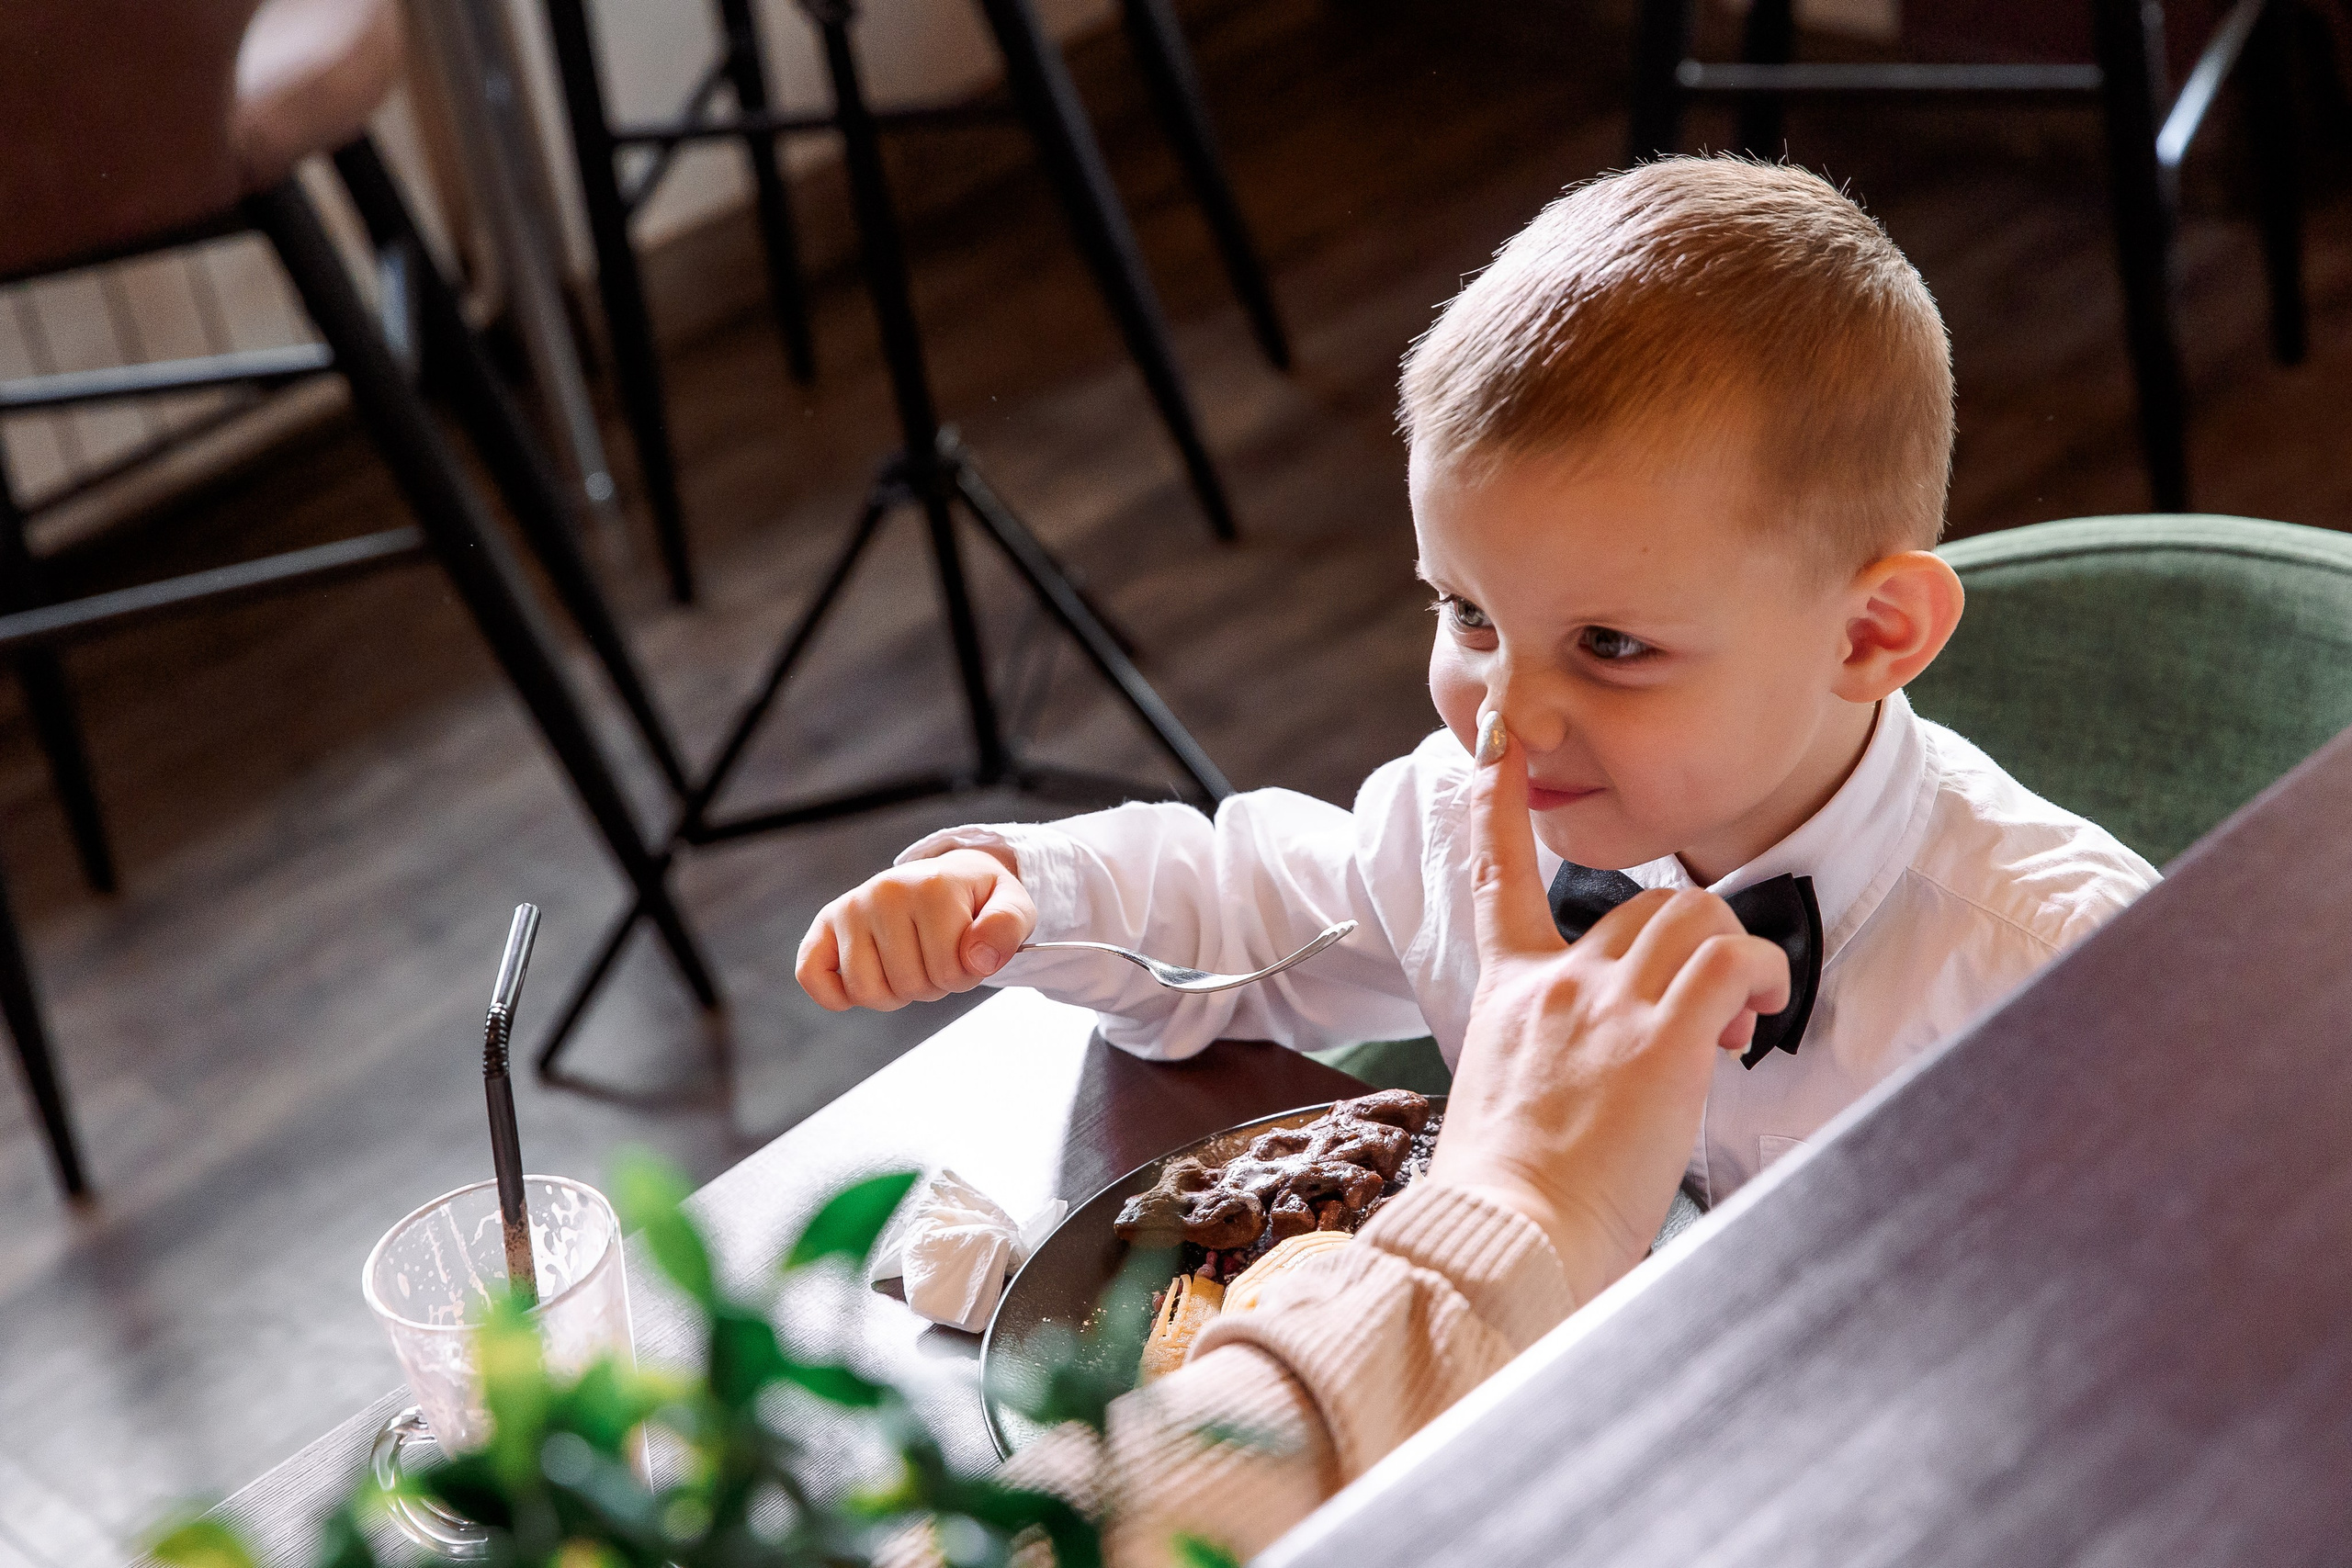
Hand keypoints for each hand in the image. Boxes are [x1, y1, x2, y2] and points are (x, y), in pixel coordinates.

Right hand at [796, 848, 1037, 1011]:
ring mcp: (851, 907)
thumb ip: (1007, 929)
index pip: (950, 972)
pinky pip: (812, 976)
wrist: (950, 877)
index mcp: (932, 887)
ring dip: (894, 993)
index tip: (969, 950)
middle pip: (907, 985)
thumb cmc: (979, 901)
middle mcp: (884, 891)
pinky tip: (861, 982)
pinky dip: (835, 994)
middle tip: (939, 955)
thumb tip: (977, 958)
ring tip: (910, 962)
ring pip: (865, 991)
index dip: (966, 976)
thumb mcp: (1013, 906)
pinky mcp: (825, 925)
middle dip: (932, 985)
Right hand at [1425, 712, 1790, 1305]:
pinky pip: (1733, 961)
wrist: (1503, 1234)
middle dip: (1693, 944)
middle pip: (1645, 901)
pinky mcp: (1661, 1037)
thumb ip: (1547, 1057)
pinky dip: (1761, 977)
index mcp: (1508, 992)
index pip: (1496, 874)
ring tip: (1735, 1026)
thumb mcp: (1507, 1100)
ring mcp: (1606, 1003)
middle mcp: (1555, 981)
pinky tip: (1755, 1018)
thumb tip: (1600, 1075)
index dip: (1495, 805)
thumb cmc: (1506, 1196)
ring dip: (1733, 959)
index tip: (1498, 747)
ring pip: (1695, 915)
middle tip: (1715, 1017)